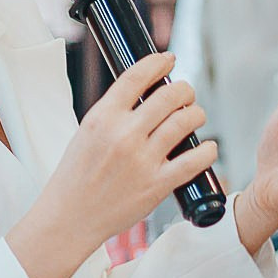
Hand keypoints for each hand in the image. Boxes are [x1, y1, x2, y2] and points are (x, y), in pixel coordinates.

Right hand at [10, 53, 218, 277]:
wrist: (70, 218)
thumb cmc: (76, 176)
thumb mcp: (86, 133)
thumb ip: (113, 113)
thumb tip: (145, 94)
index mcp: (102, 117)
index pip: (136, 76)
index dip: (158, 62)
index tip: (168, 60)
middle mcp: (123, 135)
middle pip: (169, 95)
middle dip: (184, 89)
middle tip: (186, 94)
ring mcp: (142, 160)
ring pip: (185, 122)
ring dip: (196, 114)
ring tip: (195, 116)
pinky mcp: (157, 185)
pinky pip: (194, 161)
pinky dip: (207, 151)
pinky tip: (207, 148)